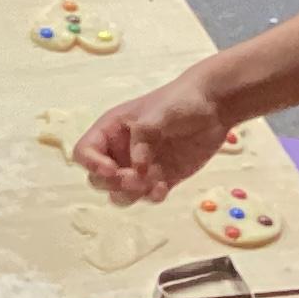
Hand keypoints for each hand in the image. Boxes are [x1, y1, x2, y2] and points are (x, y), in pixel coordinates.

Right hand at [72, 77, 228, 203]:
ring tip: (151, 186)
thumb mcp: (157, 113)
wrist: (214, 105)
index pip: (84, 152)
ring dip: (130, 195)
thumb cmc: (180, 100)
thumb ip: (143, 137)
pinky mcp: (161, 178)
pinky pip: (147, 196)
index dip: (92, 164)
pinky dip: (152, 197)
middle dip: (113, 183)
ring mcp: (140, 167)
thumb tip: (137, 166)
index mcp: (111, 130)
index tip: (112, 169)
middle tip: (135, 179)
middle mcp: (121, 151)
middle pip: (99, 179)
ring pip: (120, 193)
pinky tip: (164, 187)